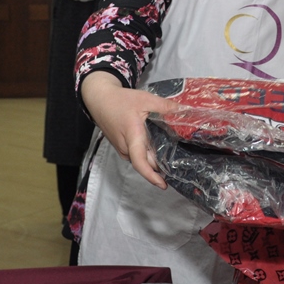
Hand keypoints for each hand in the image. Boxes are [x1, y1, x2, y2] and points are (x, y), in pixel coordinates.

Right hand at [80, 72, 178, 188]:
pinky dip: (147, 155)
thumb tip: (184, 110)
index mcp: (132, 137)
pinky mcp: (121, 146)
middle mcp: (126, 147)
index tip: (163, 184)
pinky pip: (136, 154)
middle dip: (159, 170)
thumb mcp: (145, 99)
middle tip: (178, 170)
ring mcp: (122, 148)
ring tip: (172, 162)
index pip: (140, 163)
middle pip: (144, 163)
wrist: (99, 99)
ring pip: (141, 159)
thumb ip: (164, 106)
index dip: (151, 176)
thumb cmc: (120, 100)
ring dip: (154, 162)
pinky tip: (159, 150)